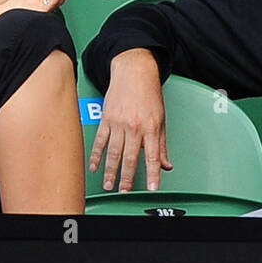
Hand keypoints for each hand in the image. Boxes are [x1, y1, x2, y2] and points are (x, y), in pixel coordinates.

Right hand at [88, 49, 171, 190]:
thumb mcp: (161, 119)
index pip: (152, 156)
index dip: (152, 174)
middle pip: (130, 157)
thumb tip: (166, 164)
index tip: (152, 187)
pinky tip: (95, 166)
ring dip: (111, 171)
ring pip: (114, 152)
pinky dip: (96, 155)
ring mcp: (118, 123)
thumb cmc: (148, 93)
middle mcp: (134, 126)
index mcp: (150, 127)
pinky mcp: (106, 119)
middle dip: (127, 178)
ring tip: (109, 184)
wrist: (134, 71)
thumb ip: (162, 144)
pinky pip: (100, 141)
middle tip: (124, 191)